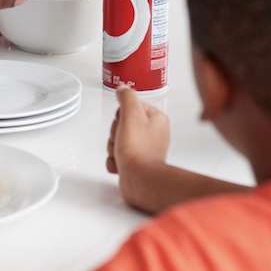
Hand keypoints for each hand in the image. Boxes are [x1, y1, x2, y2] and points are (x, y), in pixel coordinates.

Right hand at [107, 86, 173, 210]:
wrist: (139, 181)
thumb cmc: (137, 151)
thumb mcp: (131, 115)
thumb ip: (127, 97)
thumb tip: (123, 89)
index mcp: (156, 119)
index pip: (131, 107)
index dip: (121, 116)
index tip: (124, 123)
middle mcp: (153, 134)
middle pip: (122, 124)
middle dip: (116, 134)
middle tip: (122, 141)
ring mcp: (145, 149)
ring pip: (118, 140)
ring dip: (114, 148)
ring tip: (122, 155)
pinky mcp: (137, 163)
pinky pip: (118, 156)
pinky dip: (115, 161)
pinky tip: (120, 165)